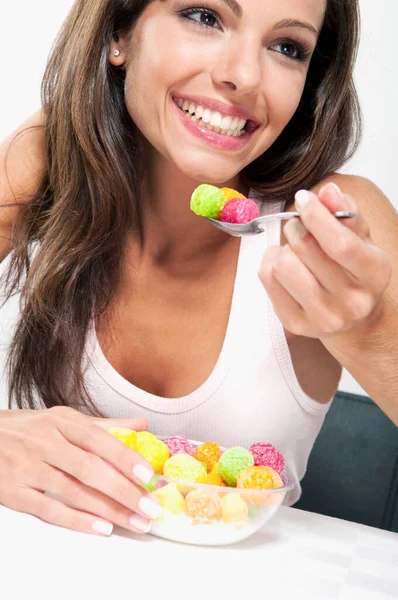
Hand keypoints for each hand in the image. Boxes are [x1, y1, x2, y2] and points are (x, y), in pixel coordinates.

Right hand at [0, 407, 160, 534]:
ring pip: (72, 491)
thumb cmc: (31, 430)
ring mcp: (28, 468)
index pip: (98, 438)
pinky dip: (77, 520)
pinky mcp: (13, 492)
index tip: (148, 475)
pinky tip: (101, 527)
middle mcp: (45, 443)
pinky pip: (48, 509)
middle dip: (123, 490)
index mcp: (61, 421)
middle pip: (88, 468)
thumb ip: (104, 425)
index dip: (124, 457)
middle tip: (149, 507)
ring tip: (135, 521)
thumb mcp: (64, 419)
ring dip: (108, 510)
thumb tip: (141, 425)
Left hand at [259, 182, 391, 338]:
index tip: (304, 198)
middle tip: (299, 226)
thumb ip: (346, 213)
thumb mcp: (361, 239)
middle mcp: (351, 301)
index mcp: (374, 274)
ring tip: (294, 251)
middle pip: (305, 249)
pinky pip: (266, 278)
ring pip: (282, 265)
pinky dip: (270, 262)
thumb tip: (328, 192)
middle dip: (297, 227)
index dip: (316, 215)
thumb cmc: (353, 271)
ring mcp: (322, 317)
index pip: (339, 243)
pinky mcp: (295, 323)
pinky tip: (284, 264)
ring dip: (283, 248)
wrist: (352, 319)